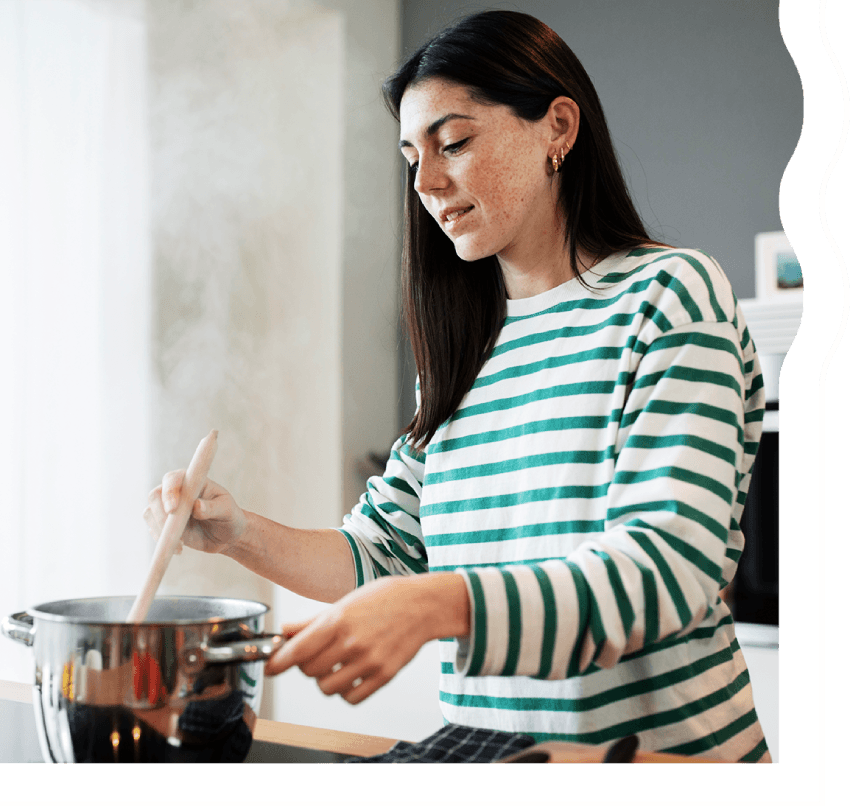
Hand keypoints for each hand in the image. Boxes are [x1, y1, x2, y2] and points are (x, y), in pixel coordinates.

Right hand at [143, 470, 247, 555]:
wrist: (226, 535)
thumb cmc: (229, 516)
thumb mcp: (227, 511)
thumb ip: (212, 508)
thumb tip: (197, 506)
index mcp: (191, 481)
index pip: (173, 479)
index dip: (170, 492)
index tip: (173, 509)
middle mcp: (175, 491)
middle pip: (155, 496)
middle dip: (160, 514)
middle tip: (173, 533)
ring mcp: (166, 507)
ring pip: (150, 514)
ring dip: (160, 530)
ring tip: (180, 545)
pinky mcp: (163, 524)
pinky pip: (153, 529)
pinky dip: (161, 540)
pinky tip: (179, 548)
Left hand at [265, 574, 469, 703]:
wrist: (423, 605)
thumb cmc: (385, 598)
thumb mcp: (345, 602)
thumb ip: (313, 620)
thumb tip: (285, 630)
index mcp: (338, 619)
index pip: (297, 650)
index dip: (277, 662)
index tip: (270, 667)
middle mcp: (351, 642)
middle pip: (309, 671)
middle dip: (306, 666)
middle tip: (316, 655)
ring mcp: (368, 661)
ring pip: (327, 688)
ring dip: (326, 680)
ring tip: (336, 666)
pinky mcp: (384, 676)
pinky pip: (351, 698)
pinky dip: (346, 691)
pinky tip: (351, 676)